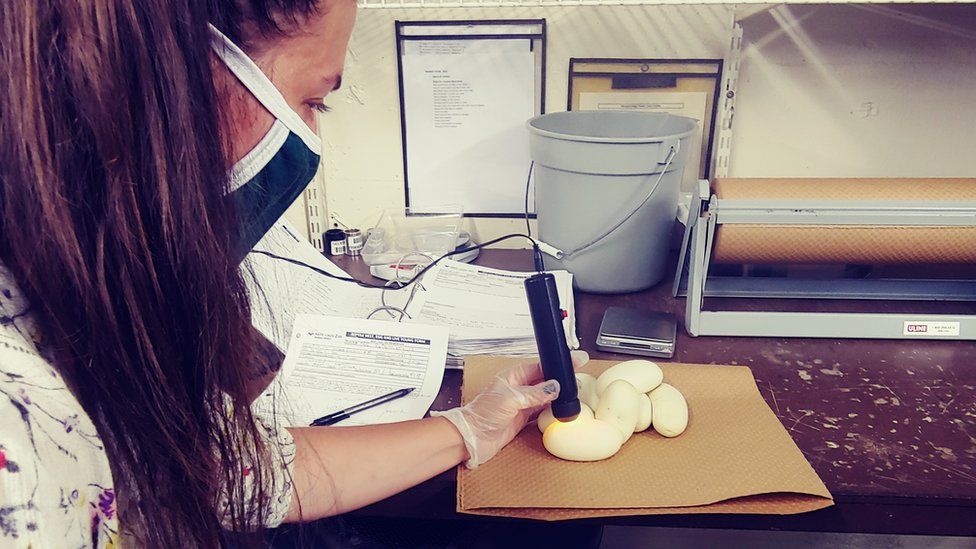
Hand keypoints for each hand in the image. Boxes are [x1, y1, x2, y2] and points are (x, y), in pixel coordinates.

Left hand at [434, 350, 589, 467]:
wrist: (472, 437)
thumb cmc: (482, 414)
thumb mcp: (511, 399)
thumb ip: (535, 393)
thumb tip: (554, 387)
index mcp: (513, 376)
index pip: (541, 366)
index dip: (557, 363)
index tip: (574, 359)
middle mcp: (518, 388)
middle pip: (545, 380)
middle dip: (560, 378)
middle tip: (578, 377)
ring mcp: (521, 403)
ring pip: (545, 396)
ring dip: (558, 395)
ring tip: (574, 392)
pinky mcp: (522, 418)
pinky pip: (542, 411)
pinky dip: (552, 410)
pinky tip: (561, 409)